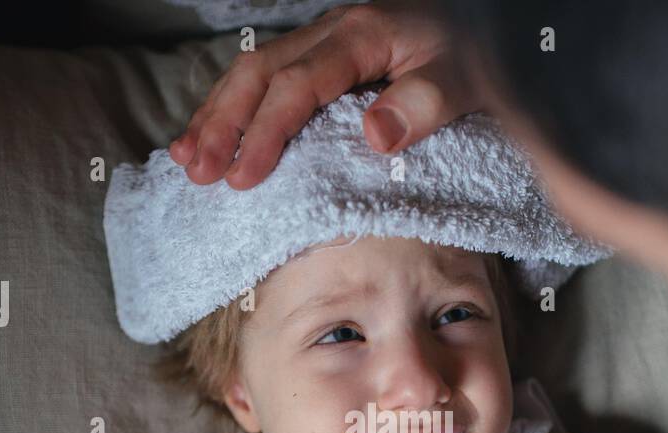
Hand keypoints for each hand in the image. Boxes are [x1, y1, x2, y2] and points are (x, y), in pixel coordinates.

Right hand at [170, 1, 481, 189]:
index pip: (298, 85)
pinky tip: (210, 133)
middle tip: (199, 174)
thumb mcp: (464, 78)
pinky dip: (231, 106)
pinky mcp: (321, 55)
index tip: (243, 177)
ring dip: (215, 115)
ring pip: (252, 71)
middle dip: (222, 124)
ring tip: (186, 161)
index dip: (266, 132)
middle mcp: (331, 31)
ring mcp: (322, 40)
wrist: (481, 20)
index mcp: (360, 36)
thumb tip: (375, 135)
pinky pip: (265, 76)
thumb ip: (425, 104)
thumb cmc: (471, 53)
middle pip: (258, 73)